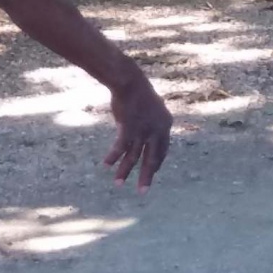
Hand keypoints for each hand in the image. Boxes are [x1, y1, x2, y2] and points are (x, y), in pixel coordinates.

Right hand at [103, 73, 172, 193]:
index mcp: (165, 125)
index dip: (156, 162)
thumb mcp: (151, 109)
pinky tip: (106, 164)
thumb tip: (144, 137)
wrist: (130, 81)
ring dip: (124, 171)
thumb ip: (151, 124)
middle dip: (146, 176)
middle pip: (152, 159)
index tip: (152, 172)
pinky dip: (113, 156)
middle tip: (142, 192)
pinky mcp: (128, 128)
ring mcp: (143, 130)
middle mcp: (157, 130)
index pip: (162, 150)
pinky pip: (120, 147)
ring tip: (118, 184)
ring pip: (133, 157)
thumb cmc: (138, 93)